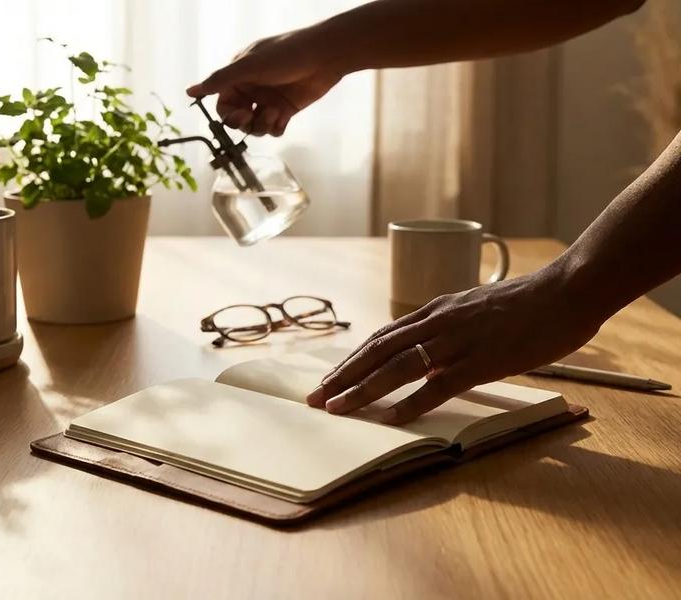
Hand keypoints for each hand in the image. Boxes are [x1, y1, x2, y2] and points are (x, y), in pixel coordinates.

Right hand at [186, 28, 343, 136]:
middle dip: (243, 122)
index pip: (222, 103)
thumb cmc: (286, 55)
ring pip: (254, 126)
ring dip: (261, 124)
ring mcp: (268, 101)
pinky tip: (282, 116)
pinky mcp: (285, 111)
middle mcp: (251, 90)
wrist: (324, 57)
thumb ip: (220, 80)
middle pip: (236, 119)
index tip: (238, 113)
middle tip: (252, 115)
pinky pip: (273, 129)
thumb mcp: (249, 66)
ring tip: (275, 112)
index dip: (227, 113)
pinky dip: (275, 127)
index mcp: (239, 77)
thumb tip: (190, 90)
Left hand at [305, 266, 606, 424]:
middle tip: (316, 399)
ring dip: (363, 389)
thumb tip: (430, 351)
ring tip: (336, 409)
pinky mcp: (481, 360)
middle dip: (343, 376)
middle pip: (377, 350)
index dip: (352, 360)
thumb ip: (450, 327)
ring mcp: (457, 341)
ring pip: (397, 367)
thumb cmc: (526, 303)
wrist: (565, 290)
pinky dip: (410, 403)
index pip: (381, 337)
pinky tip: (390, 419)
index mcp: (436, 310)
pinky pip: (438, 385)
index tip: (330, 379)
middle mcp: (437, 322)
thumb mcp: (475, 309)